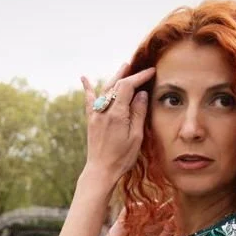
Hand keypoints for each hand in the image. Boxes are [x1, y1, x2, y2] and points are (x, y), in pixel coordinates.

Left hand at [80, 64, 155, 188]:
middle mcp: (104, 110)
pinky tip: (84, 78)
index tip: (150, 71)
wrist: (101, 170)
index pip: (127, 86)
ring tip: (123, 68)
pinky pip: (89, 100)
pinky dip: (88, 88)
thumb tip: (141, 94)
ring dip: (114, 77)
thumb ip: (138, 114)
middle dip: (127, 74)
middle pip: (115, 84)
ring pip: (104, 89)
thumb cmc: (121, 157)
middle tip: (136, 65)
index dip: (139, 77)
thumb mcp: (136, 137)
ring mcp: (95, 114)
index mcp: (117, 114)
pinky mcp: (91, 120)